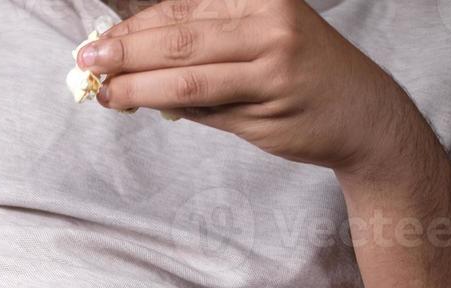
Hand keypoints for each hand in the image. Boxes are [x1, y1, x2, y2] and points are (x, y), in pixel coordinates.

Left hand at [81, 0, 420, 177]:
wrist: (363, 113)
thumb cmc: (300, 77)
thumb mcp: (258, 42)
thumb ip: (201, 47)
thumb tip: (132, 58)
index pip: (181, 6)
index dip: (134, 25)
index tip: (100, 40)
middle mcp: (269, 21)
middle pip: (177, 36)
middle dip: (124, 50)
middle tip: (86, 62)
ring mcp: (272, 61)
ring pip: (185, 74)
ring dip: (135, 84)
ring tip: (105, 92)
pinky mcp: (269, 102)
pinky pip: (204, 106)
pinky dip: (166, 105)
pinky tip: (141, 104)